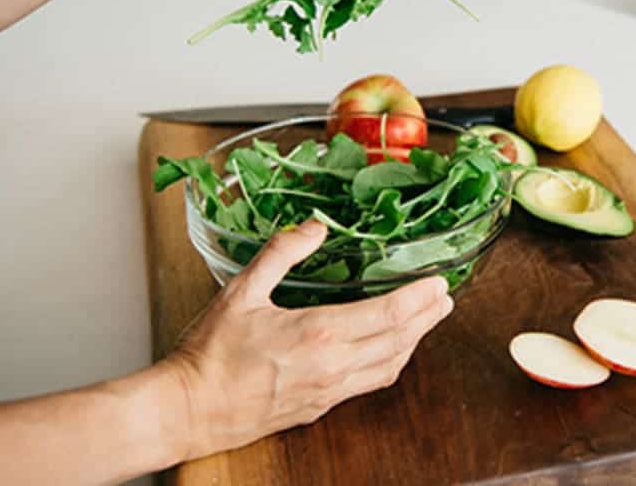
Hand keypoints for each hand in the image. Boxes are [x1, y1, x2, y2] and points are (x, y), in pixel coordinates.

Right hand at [161, 219, 452, 459]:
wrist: (190, 409)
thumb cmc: (211, 353)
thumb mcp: (241, 291)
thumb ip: (282, 253)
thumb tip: (315, 226)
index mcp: (319, 333)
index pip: (389, 314)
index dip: (420, 298)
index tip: (439, 283)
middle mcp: (333, 365)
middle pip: (400, 340)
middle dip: (428, 317)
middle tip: (446, 297)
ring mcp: (330, 390)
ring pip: (390, 365)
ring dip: (415, 341)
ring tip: (429, 319)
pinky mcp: (321, 406)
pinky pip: (370, 382)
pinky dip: (392, 362)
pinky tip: (394, 350)